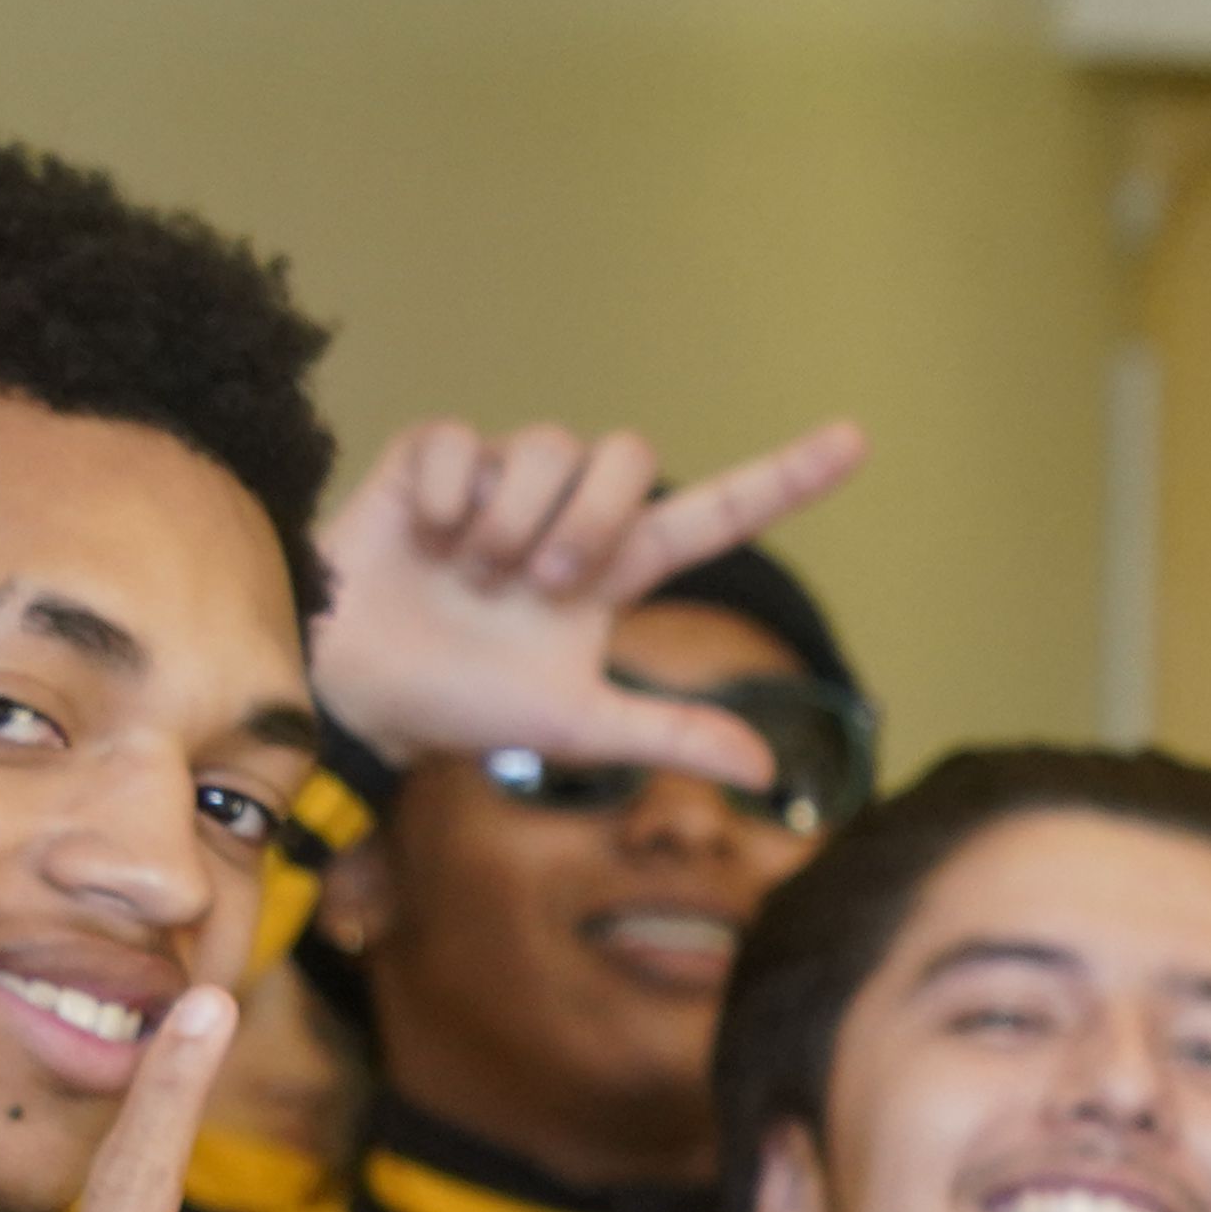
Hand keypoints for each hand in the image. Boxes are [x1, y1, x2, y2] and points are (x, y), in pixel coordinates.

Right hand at [315, 413, 868, 791]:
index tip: (855, 440)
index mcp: (617, 569)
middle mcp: (570, 514)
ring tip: (474, 576)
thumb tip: (768, 771)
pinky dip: (446, 500)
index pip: (717, 514)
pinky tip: (425, 542)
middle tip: (543, 586)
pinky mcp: (434, 457)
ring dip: (515, 521)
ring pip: (548, 444)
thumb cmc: (465, 705)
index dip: (785, 478)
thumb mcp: (577, 726)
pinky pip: (461, 442)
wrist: (355, 690)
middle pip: (630, 455)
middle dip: (591, 520)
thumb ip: (671, 734)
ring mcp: (502, 480)